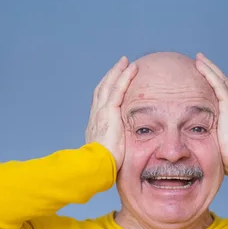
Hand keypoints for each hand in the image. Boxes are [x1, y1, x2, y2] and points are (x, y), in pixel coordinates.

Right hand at [85, 56, 137, 170]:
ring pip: (109, 85)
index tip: (113, 84)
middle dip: (111, 76)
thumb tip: (120, 155)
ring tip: (126, 62)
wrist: (95, 165)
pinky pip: (118, 89)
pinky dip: (125, 77)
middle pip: (102, 89)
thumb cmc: (102, 165)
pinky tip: (132, 68)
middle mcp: (96, 115)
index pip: (100, 103)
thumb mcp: (108, 154)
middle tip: (120, 65)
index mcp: (95, 125)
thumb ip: (113, 149)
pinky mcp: (110, 111)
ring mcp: (102, 112)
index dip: (106, 91)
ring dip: (118, 72)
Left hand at [195, 53, 227, 174]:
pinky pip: (217, 83)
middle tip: (201, 62)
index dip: (214, 85)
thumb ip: (211, 141)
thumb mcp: (218, 145)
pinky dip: (209, 72)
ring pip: (220, 80)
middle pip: (222, 83)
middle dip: (212, 72)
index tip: (204, 79)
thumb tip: (198, 147)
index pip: (222, 96)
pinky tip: (200, 64)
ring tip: (199, 59)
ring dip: (209, 68)